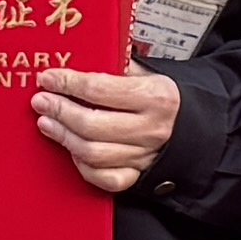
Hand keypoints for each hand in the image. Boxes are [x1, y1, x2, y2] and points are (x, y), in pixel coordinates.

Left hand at [32, 61, 184, 196]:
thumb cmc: (166, 99)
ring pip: (93, 154)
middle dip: (59, 111)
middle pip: (91, 124)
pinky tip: (72, 151)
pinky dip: (84, 167)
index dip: (67, 83)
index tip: (48, 78)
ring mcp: (144, 155)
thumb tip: (77, 61)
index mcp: (154, 96)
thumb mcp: (149, 74)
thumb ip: (117, 67)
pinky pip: (105, 178)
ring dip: (64, 137)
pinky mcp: (139, 175)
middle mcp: (150, 128)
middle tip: (42, 101)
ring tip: (48, 123)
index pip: (99, 88)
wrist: (198, 130)